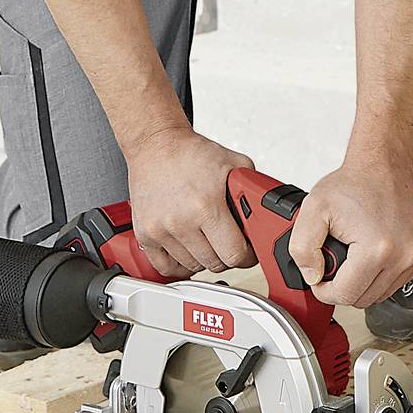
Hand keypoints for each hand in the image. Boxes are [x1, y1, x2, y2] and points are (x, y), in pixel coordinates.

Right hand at [124, 125, 256, 279]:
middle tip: (228, 242)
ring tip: (207, 239)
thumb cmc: (190, 154)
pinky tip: (188, 251)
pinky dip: (181, 265)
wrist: (155, 145)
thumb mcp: (234, 163)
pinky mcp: (145, 235)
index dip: (247, 255)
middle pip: (214, 264)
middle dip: (227, 256)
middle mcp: (181, 222)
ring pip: (193, 267)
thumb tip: (268, 212)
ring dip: (204, 258)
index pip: (234, 254)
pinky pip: (166, 268)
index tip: (247, 251)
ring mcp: (161, 231)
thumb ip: (254, 189)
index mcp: (206, 206)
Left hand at [287, 153, 412, 310]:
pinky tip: (371, 253)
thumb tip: (312, 277)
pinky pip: (395, 283)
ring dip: (362, 282)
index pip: (345, 296)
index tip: (320, 276)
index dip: (325, 290)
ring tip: (353, 255)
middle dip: (343, 286)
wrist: (383, 167)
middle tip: (334, 262)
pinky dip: (379, 275)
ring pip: (380, 294)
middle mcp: (403, 256)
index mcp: (377, 249)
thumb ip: (302, 249)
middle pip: (363, 299)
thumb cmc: (353, 185)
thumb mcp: (313, 210)